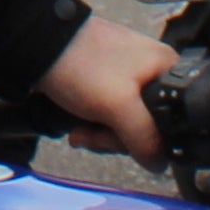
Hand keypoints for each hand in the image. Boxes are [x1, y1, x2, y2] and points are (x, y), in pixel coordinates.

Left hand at [33, 16, 177, 162]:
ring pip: (125, 125)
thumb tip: (159, 163)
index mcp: (166, 69)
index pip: (173, 120)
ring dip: (100, 136)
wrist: (37, 45)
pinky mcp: (106, 84)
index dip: (148, 140)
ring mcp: (128, 78)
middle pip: (147, 126)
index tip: (124, 143)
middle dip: (116, 139)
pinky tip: (78, 128)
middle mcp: (151, 72)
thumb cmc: (79, 63)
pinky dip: (93, 127)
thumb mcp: (119, 106)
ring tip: (81, 131)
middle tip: (96, 134)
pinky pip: (109, 117)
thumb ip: (145, 138)